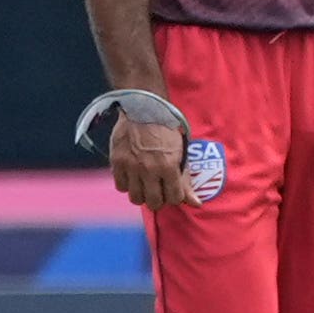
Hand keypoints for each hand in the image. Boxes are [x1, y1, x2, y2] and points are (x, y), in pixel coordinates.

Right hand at [101, 95, 192, 212]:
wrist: (143, 108)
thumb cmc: (166, 129)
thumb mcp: (181, 151)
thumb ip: (186, 179)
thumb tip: (196, 204)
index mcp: (170, 166)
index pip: (174, 199)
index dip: (175, 196)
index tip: (172, 189)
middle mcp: (150, 169)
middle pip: (154, 203)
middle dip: (158, 199)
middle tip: (158, 190)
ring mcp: (132, 166)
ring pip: (135, 198)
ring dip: (142, 194)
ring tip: (145, 184)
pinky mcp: (117, 162)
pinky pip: (121, 186)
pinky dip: (127, 184)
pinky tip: (133, 176)